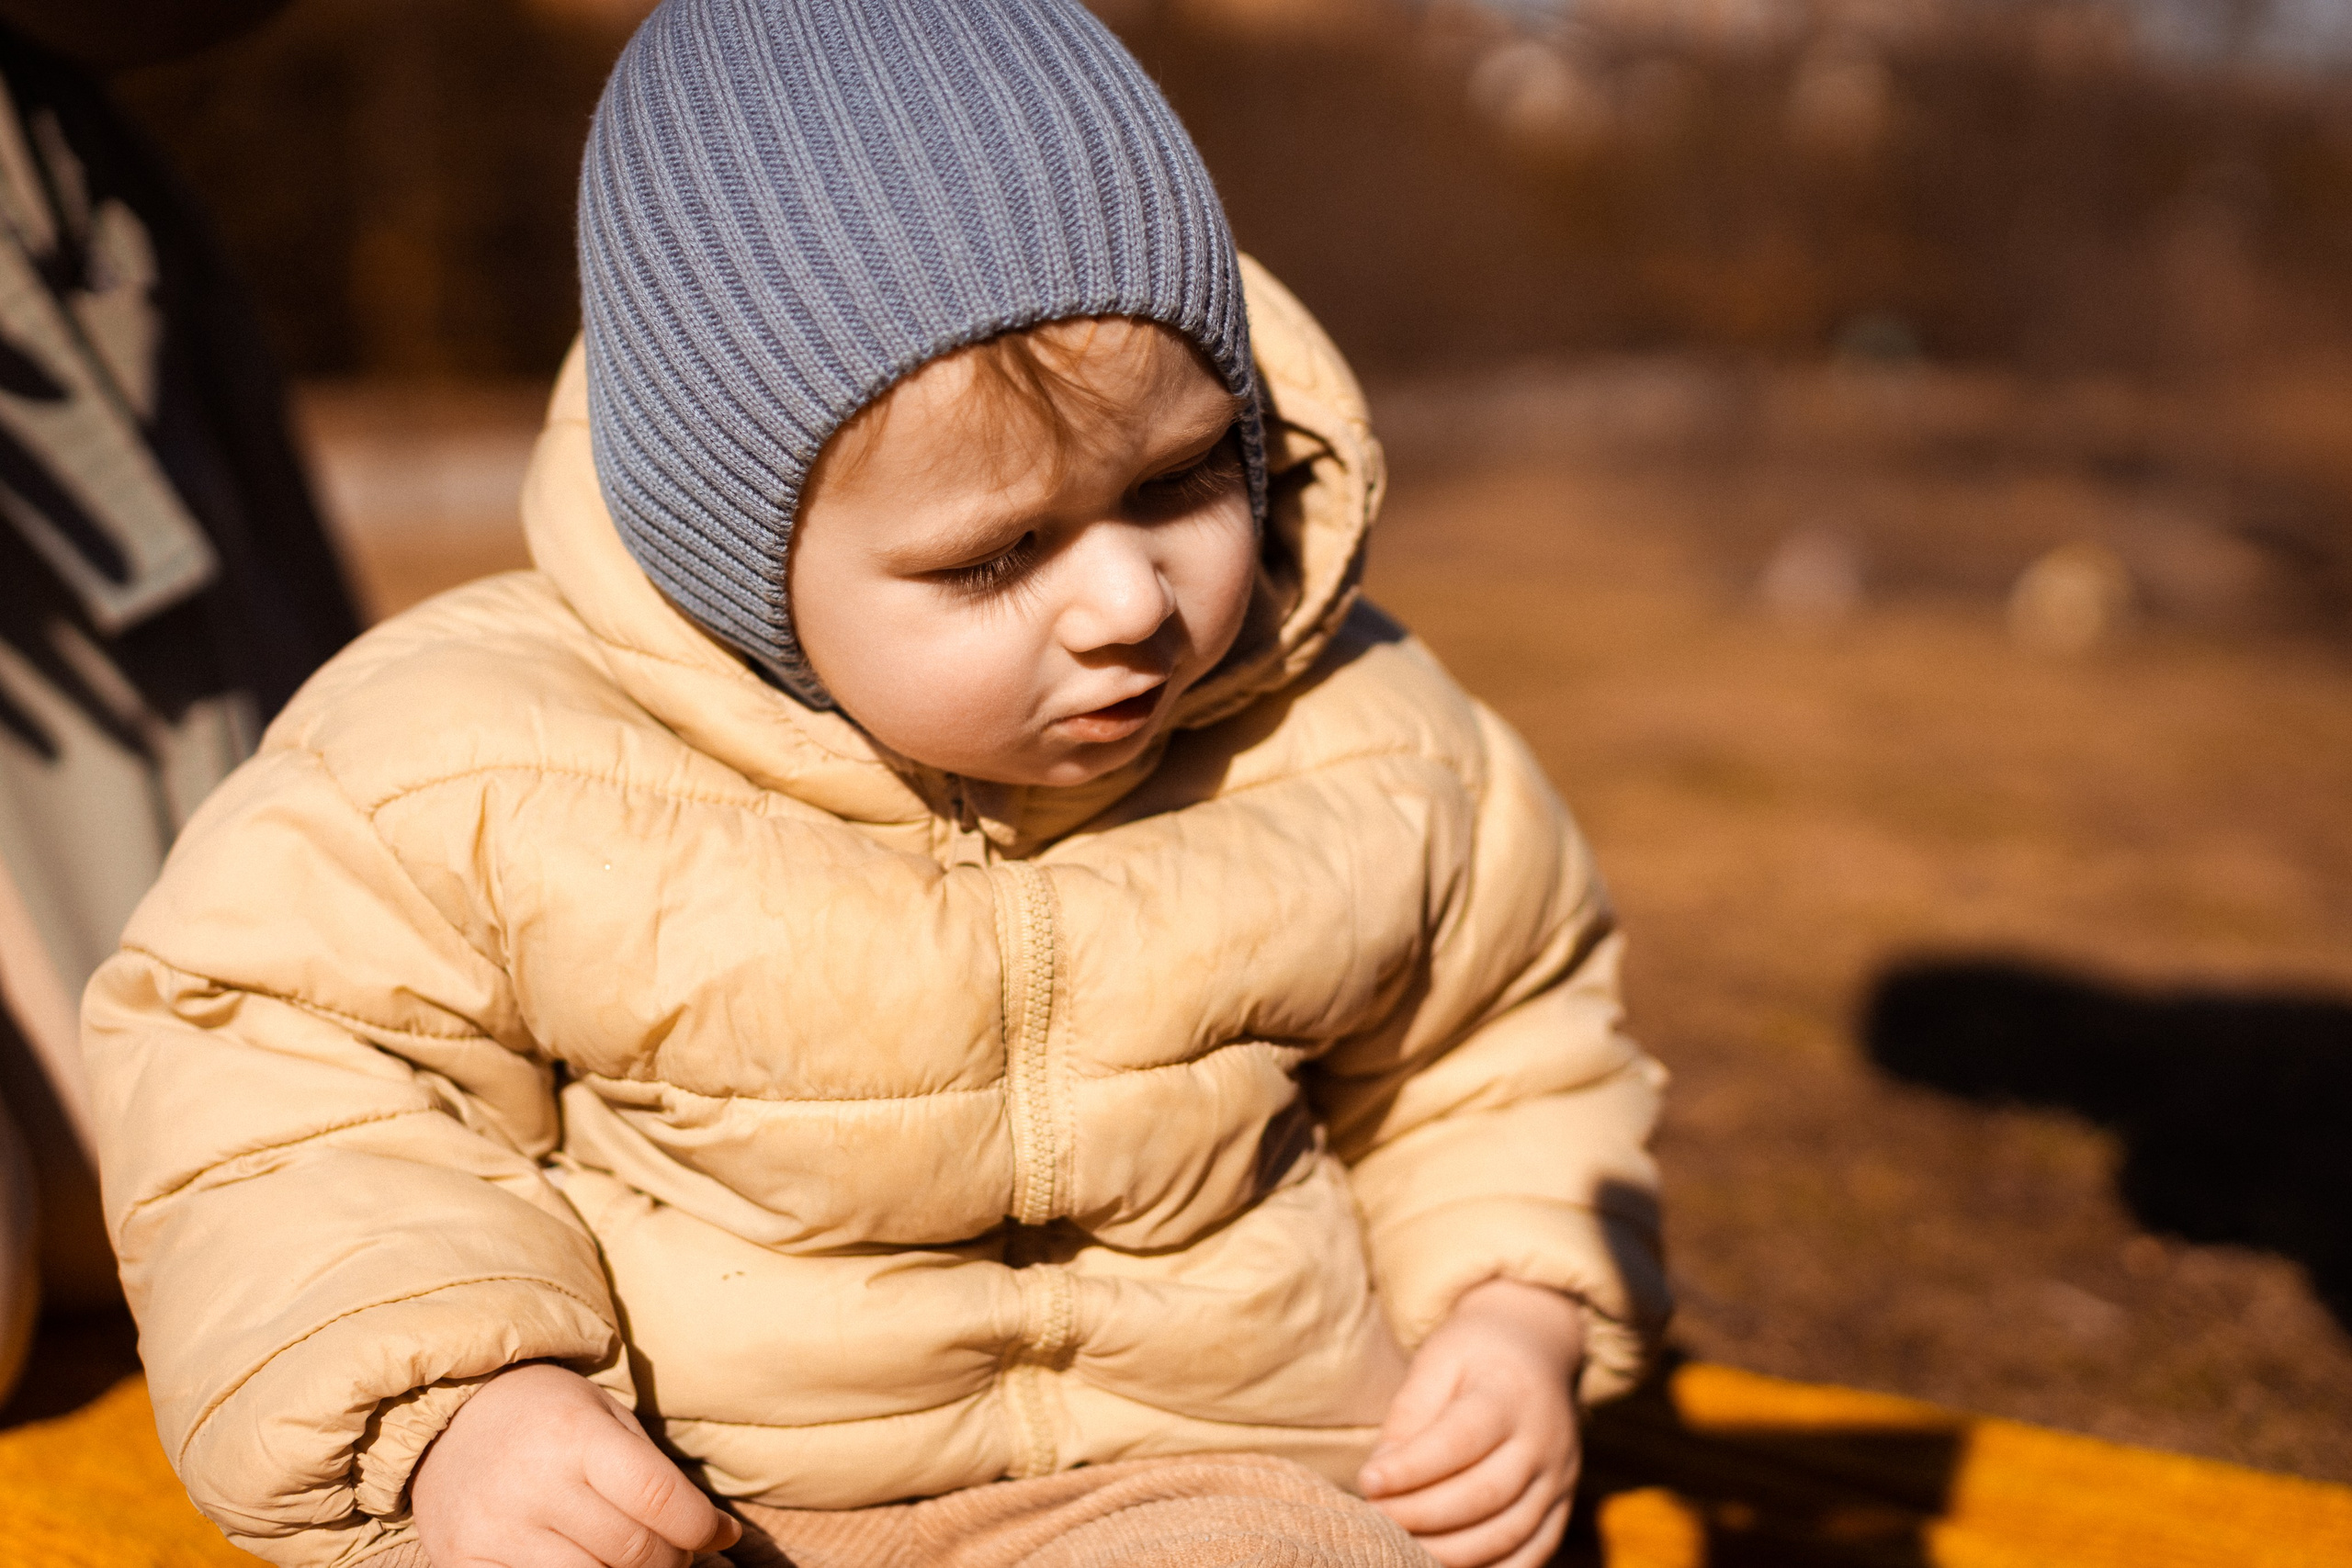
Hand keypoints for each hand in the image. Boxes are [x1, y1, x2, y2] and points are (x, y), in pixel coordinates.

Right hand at [411, 1363, 740, 1567]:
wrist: (449, 1418)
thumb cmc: (547, 1416)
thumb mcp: (607, 1420)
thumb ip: (659, 1476)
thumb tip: (723, 1537)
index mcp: (575, 1434)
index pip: (658, 1498)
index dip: (701, 1526)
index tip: (719, 1535)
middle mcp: (533, 1484)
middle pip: (632, 1549)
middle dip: (671, 1559)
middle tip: (676, 1551)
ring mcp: (495, 1530)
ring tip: (632, 1559)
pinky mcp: (465, 1563)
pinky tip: (585, 1562)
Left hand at [1359, 1279, 1585, 1567]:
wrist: (1540, 1346)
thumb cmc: (1475, 1353)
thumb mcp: (1437, 1361)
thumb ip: (1409, 1416)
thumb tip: (1379, 1480)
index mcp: (1509, 1394)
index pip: (1460, 1440)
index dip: (1412, 1469)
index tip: (1367, 1482)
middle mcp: (1543, 1440)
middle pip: (1485, 1494)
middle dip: (1423, 1515)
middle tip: (1376, 1520)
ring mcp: (1559, 1476)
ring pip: (1509, 1532)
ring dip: (1451, 1551)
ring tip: (1402, 1547)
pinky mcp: (1563, 1504)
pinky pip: (1534, 1552)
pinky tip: (1449, 1566)